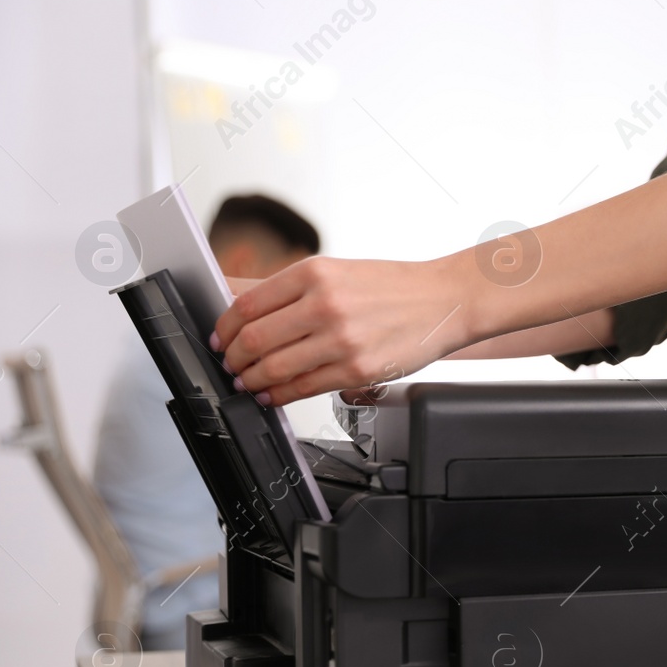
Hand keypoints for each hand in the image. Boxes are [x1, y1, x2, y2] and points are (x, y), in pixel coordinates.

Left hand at [212, 255, 466, 404]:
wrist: (444, 300)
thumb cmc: (394, 287)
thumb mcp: (338, 272)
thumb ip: (295, 292)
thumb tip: (250, 316)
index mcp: (314, 273)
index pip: (248, 304)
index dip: (226, 328)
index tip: (221, 339)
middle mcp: (325, 304)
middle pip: (255, 339)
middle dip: (234, 359)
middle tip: (231, 365)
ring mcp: (341, 339)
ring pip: (275, 368)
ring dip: (252, 381)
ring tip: (248, 383)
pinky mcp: (357, 369)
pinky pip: (304, 388)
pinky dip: (279, 395)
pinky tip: (273, 394)